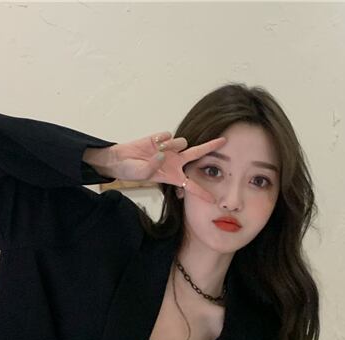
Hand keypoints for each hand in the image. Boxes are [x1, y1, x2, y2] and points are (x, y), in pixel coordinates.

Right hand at [109, 132, 226, 202]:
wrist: (120, 159)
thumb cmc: (131, 171)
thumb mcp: (141, 174)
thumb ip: (152, 165)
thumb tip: (162, 153)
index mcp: (173, 176)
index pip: (190, 186)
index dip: (201, 193)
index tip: (214, 200)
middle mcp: (175, 162)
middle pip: (198, 154)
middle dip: (211, 147)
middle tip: (224, 140)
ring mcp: (170, 149)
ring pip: (181, 142)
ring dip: (171, 145)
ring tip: (157, 149)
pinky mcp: (163, 138)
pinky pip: (168, 135)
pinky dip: (160, 139)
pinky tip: (152, 142)